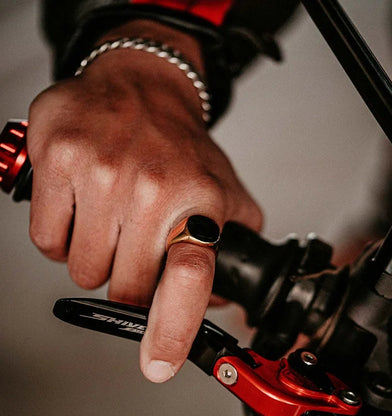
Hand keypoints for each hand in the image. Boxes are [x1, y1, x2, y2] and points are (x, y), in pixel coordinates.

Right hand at [28, 20, 262, 382]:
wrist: (144, 87)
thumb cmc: (179, 144)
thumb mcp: (221, 188)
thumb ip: (231, 243)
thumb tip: (221, 296)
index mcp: (197, 199)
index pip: (188, 276)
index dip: (172, 328)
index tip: (158, 363)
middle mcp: (151, 187)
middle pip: (122, 285)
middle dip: (128, 279)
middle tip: (135, 242)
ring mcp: (99, 172)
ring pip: (79, 267)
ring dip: (95, 254)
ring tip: (111, 217)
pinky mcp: (58, 159)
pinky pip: (46, 239)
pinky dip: (63, 233)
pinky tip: (83, 204)